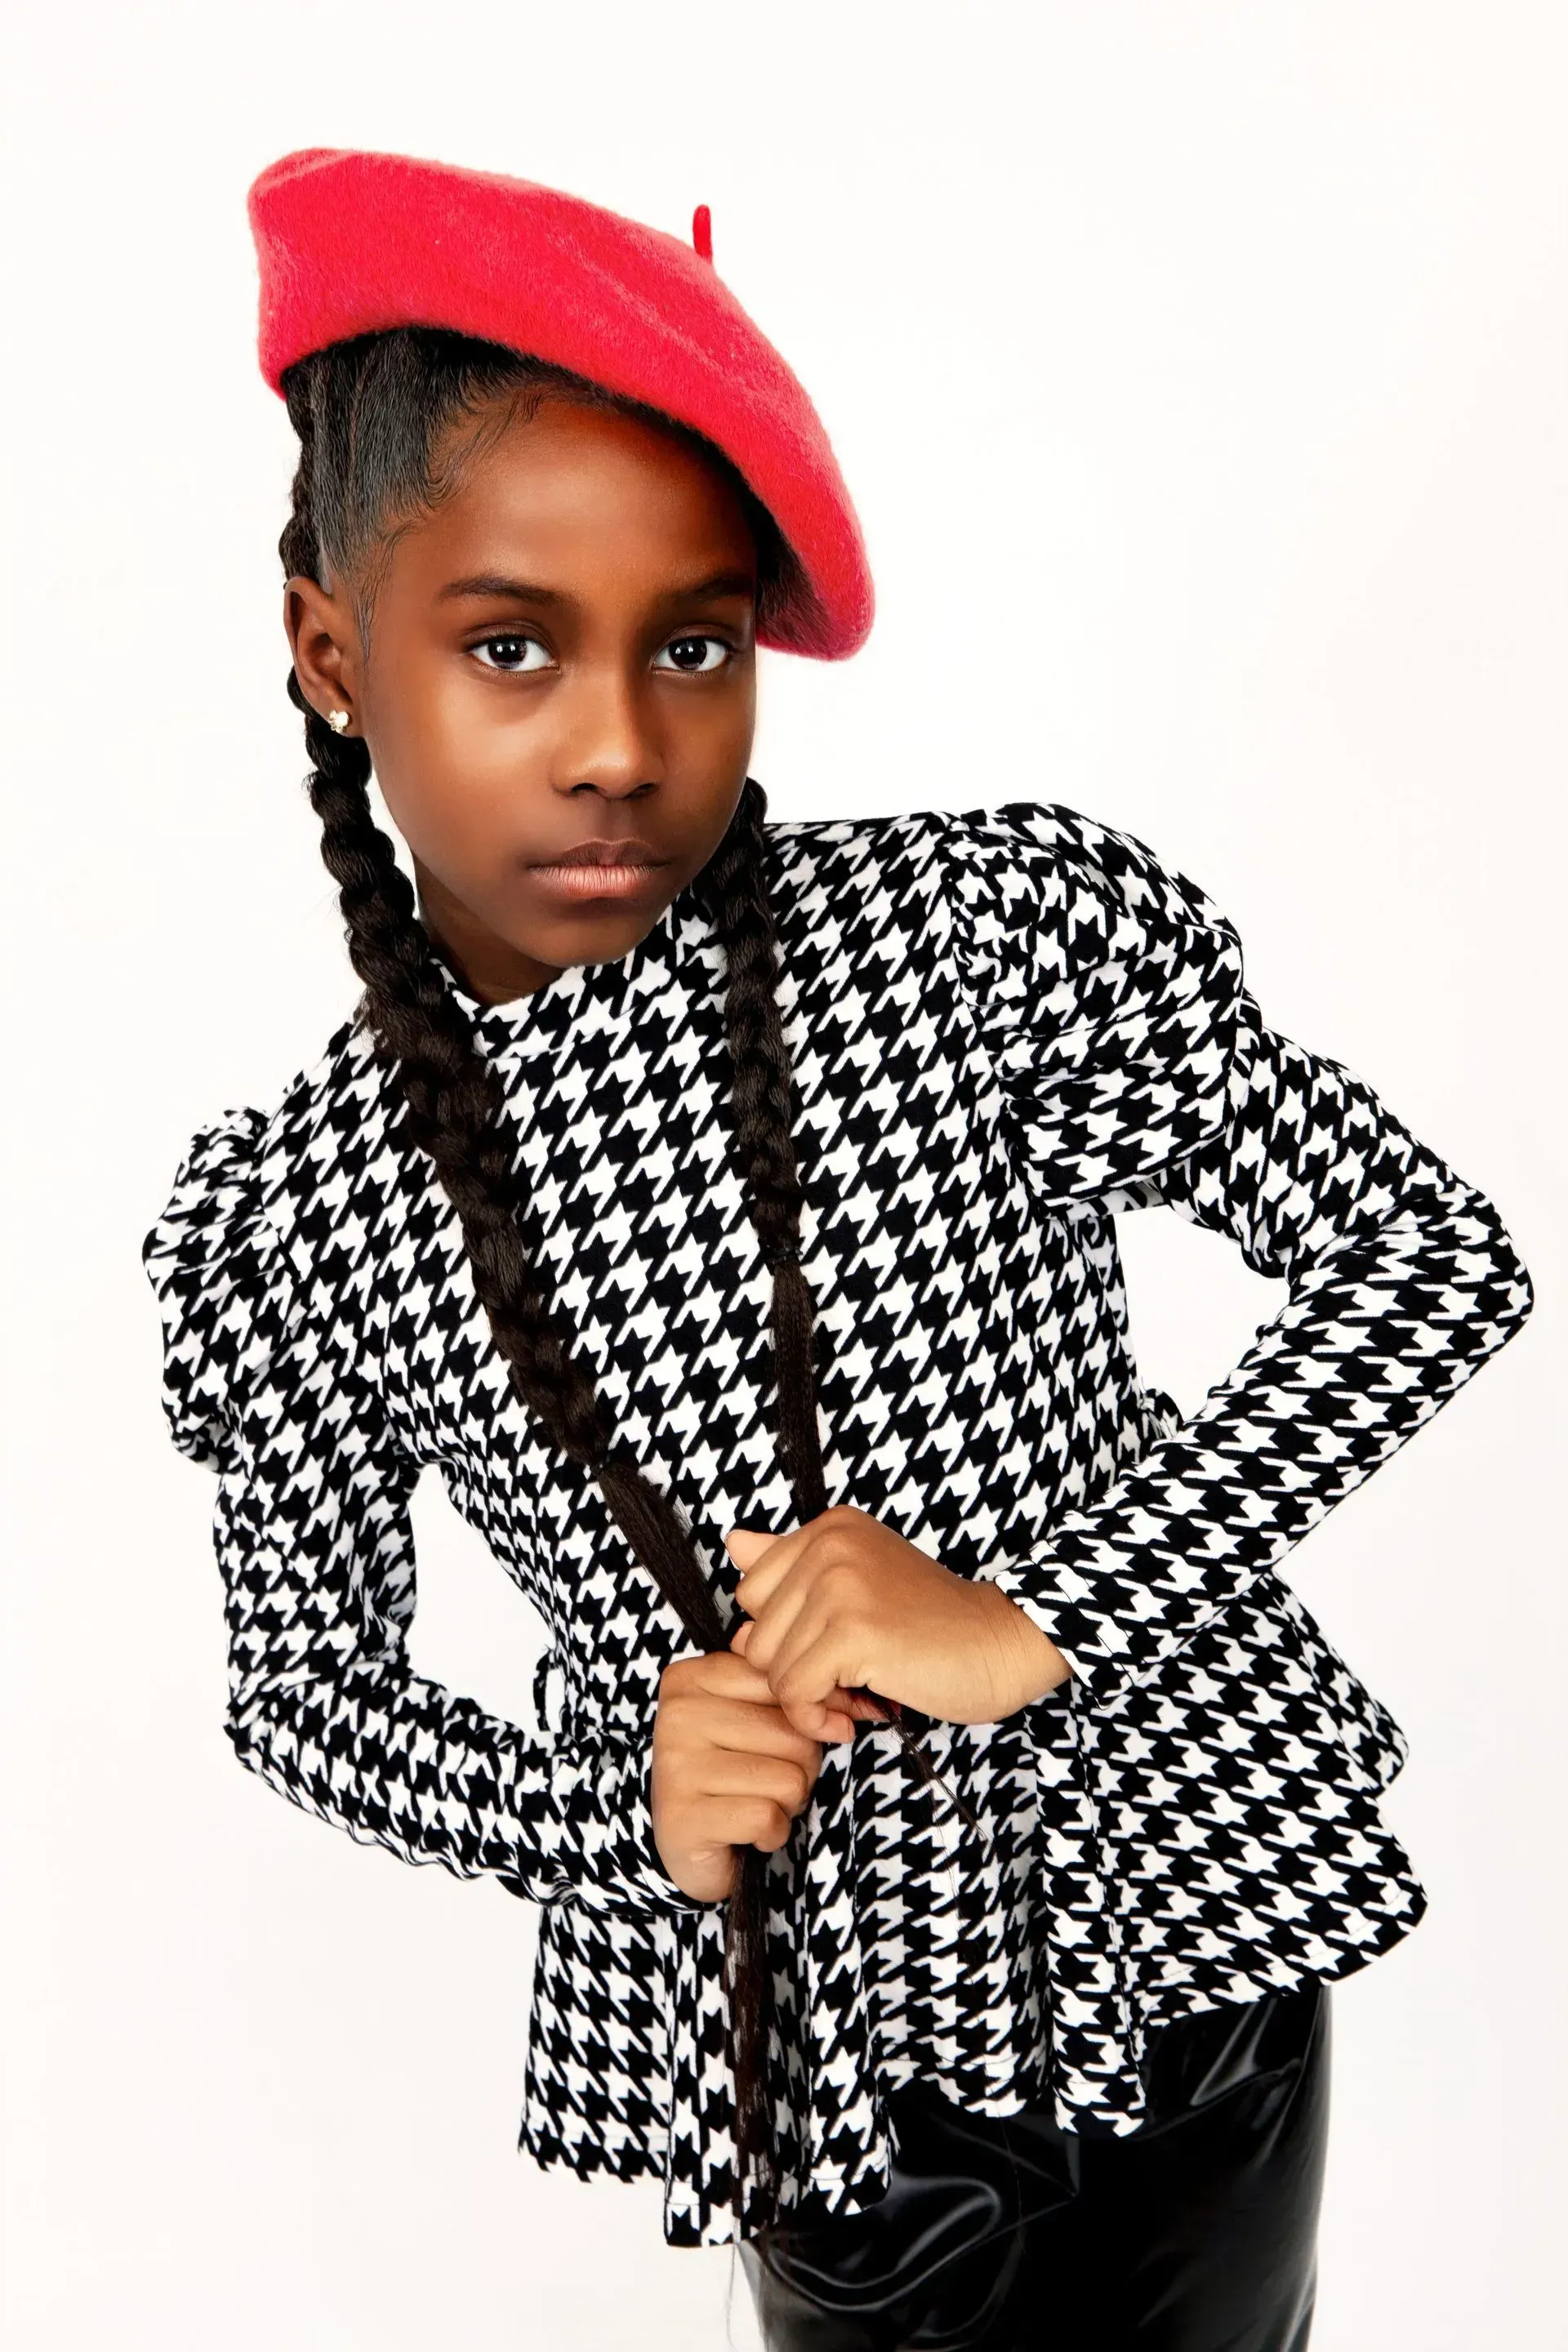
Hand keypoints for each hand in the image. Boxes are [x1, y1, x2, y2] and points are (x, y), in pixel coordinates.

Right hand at [650, 1651, 849, 1903]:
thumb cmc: (732, 1774)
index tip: (794, 1743)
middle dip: (798, 1769)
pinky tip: (747, 1832)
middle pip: (794, 1735)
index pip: (787, 1685)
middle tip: (762, 1783)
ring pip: (788, 1779)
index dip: (807, 1721)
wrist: (689, 1847)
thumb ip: (797, 1697)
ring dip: (786, 1804)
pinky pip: (767, 1817)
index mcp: (691, 1678)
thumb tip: (855, 1702)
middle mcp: (677, 1714)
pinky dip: (772, 1833)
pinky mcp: (682, 1817)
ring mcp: (676, 1766)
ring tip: (753, 1803)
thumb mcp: (760, 1720)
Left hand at [725, 1506, 1070, 1739]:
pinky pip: (794, 1692)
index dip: (785, 1637)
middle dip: (795, 1672)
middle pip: (755, 1633)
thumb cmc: (932, 1624)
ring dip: (811, 1699)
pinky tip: (856, 1716)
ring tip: (857, 1696)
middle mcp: (829, 1545)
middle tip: (847, 1682)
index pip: (753, 1593)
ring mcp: (839, 1585)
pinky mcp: (852, 1631)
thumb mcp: (858, 1581)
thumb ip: (791, 1562)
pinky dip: (817, 1718)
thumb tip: (732, 1542)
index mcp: (828, 1530)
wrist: (1001, 1644)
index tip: (830, 1654)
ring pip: (771, 1667)